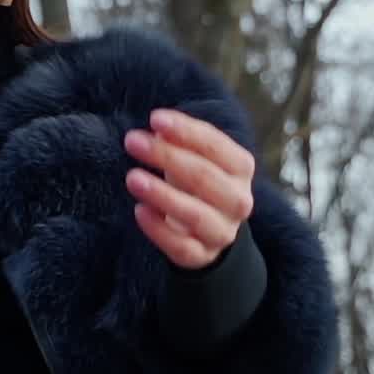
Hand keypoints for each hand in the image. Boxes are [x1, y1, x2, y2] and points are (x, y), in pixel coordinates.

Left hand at [122, 109, 255, 269]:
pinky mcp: (202, 255)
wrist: (207, 228)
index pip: (216, 146)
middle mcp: (239, 200)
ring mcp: (223, 230)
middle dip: (166, 157)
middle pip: (204, 177)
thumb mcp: (193, 156)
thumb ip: (179, 141)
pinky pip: (183, 247)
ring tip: (132, 178)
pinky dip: (159, 230)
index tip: (155, 119)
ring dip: (162, 195)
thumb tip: (157, 128)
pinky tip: (139, 211)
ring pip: (196, 214)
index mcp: (240, 168)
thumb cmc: (196, 181)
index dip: (186, 131)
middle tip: (132, 141)